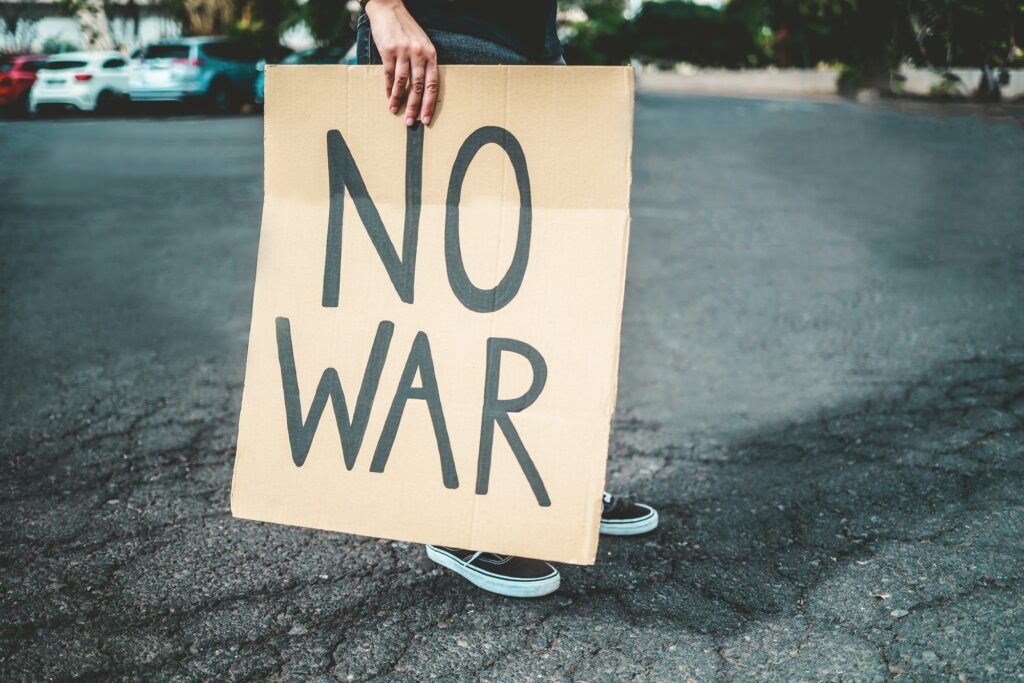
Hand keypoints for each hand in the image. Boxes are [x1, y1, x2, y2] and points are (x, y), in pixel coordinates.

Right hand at [364, 0, 438, 125]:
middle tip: (411, 122)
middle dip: (415, 107)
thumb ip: (424, 63)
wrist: (389, 8)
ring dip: (398, 100)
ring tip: (395, 112)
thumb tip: (422, 88)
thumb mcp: (421, 43)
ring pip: (402, 82)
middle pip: (418, 86)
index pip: (433, 83)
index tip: (426, 118)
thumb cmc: (406, 29)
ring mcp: (403, 52)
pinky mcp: (388, 50)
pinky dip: (388, 88)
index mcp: (430, 54)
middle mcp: (418, 53)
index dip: (430, 103)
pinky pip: (389, 74)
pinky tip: (388, 98)